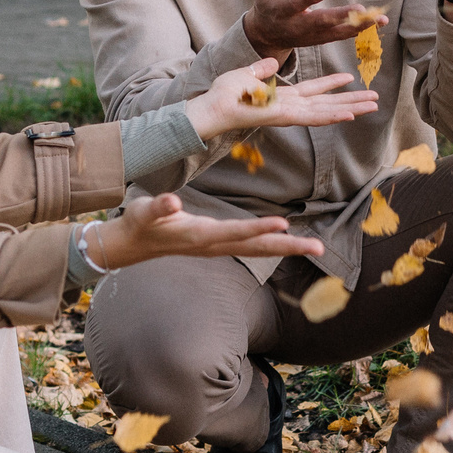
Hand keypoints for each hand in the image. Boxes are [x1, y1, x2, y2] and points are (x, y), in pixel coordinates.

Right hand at [86, 192, 323, 267]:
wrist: (133, 243)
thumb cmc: (139, 222)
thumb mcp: (144, 211)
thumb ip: (159, 207)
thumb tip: (171, 201)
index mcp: (199, 236)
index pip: (234, 232)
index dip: (257, 229)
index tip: (283, 225)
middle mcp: (213, 245)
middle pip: (257, 248)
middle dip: (288, 248)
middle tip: (319, 248)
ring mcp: (218, 248)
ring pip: (259, 250)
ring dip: (288, 248)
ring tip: (316, 247)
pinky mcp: (219, 245)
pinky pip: (252, 246)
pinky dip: (273, 244)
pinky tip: (291, 242)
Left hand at [185, 57, 380, 141]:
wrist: (212, 108)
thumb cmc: (224, 95)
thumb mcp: (245, 74)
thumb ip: (261, 70)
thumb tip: (271, 63)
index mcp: (283, 96)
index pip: (313, 90)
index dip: (332, 85)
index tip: (350, 79)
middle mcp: (291, 106)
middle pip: (328, 102)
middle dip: (352, 101)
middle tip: (375, 99)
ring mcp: (290, 114)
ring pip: (328, 111)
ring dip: (352, 109)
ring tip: (373, 106)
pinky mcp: (286, 118)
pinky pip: (314, 117)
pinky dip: (333, 116)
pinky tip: (350, 115)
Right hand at [241, 0, 386, 60]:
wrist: (266, 34)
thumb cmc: (268, 3)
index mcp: (282, 10)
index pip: (295, 4)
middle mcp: (298, 26)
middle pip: (321, 22)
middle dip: (341, 17)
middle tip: (361, 9)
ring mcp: (311, 36)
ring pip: (337, 32)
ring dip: (360, 25)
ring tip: (380, 18)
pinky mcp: (322, 39)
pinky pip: (343, 35)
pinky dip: (361, 29)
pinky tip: (379, 21)